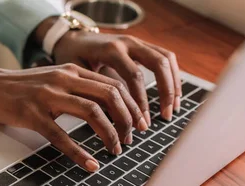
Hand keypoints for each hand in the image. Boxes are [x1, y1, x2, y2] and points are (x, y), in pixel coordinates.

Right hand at [0, 56, 146, 171]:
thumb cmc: (23, 86)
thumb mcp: (54, 79)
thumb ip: (78, 86)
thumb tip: (109, 105)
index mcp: (72, 71)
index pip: (114, 84)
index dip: (132, 106)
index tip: (139, 124)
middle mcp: (63, 79)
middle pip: (109, 96)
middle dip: (127, 120)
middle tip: (130, 139)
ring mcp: (47, 96)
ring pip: (92, 113)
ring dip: (110, 134)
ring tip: (115, 149)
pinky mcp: (32, 115)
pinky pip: (61, 136)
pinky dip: (79, 153)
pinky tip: (89, 164)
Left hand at [52, 31, 181, 123]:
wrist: (71, 38)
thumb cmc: (71, 57)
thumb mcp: (77, 73)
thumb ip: (95, 90)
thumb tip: (113, 119)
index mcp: (110, 50)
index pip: (134, 76)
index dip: (141, 101)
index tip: (142, 123)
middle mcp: (127, 43)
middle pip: (158, 64)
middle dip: (165, 92)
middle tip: (165, 117)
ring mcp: (137, 42)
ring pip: (166, 59)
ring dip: (173, 84)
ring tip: (173, 108)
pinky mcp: (142, 45)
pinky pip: (164, 57)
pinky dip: (172, 75)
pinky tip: (172, 94)